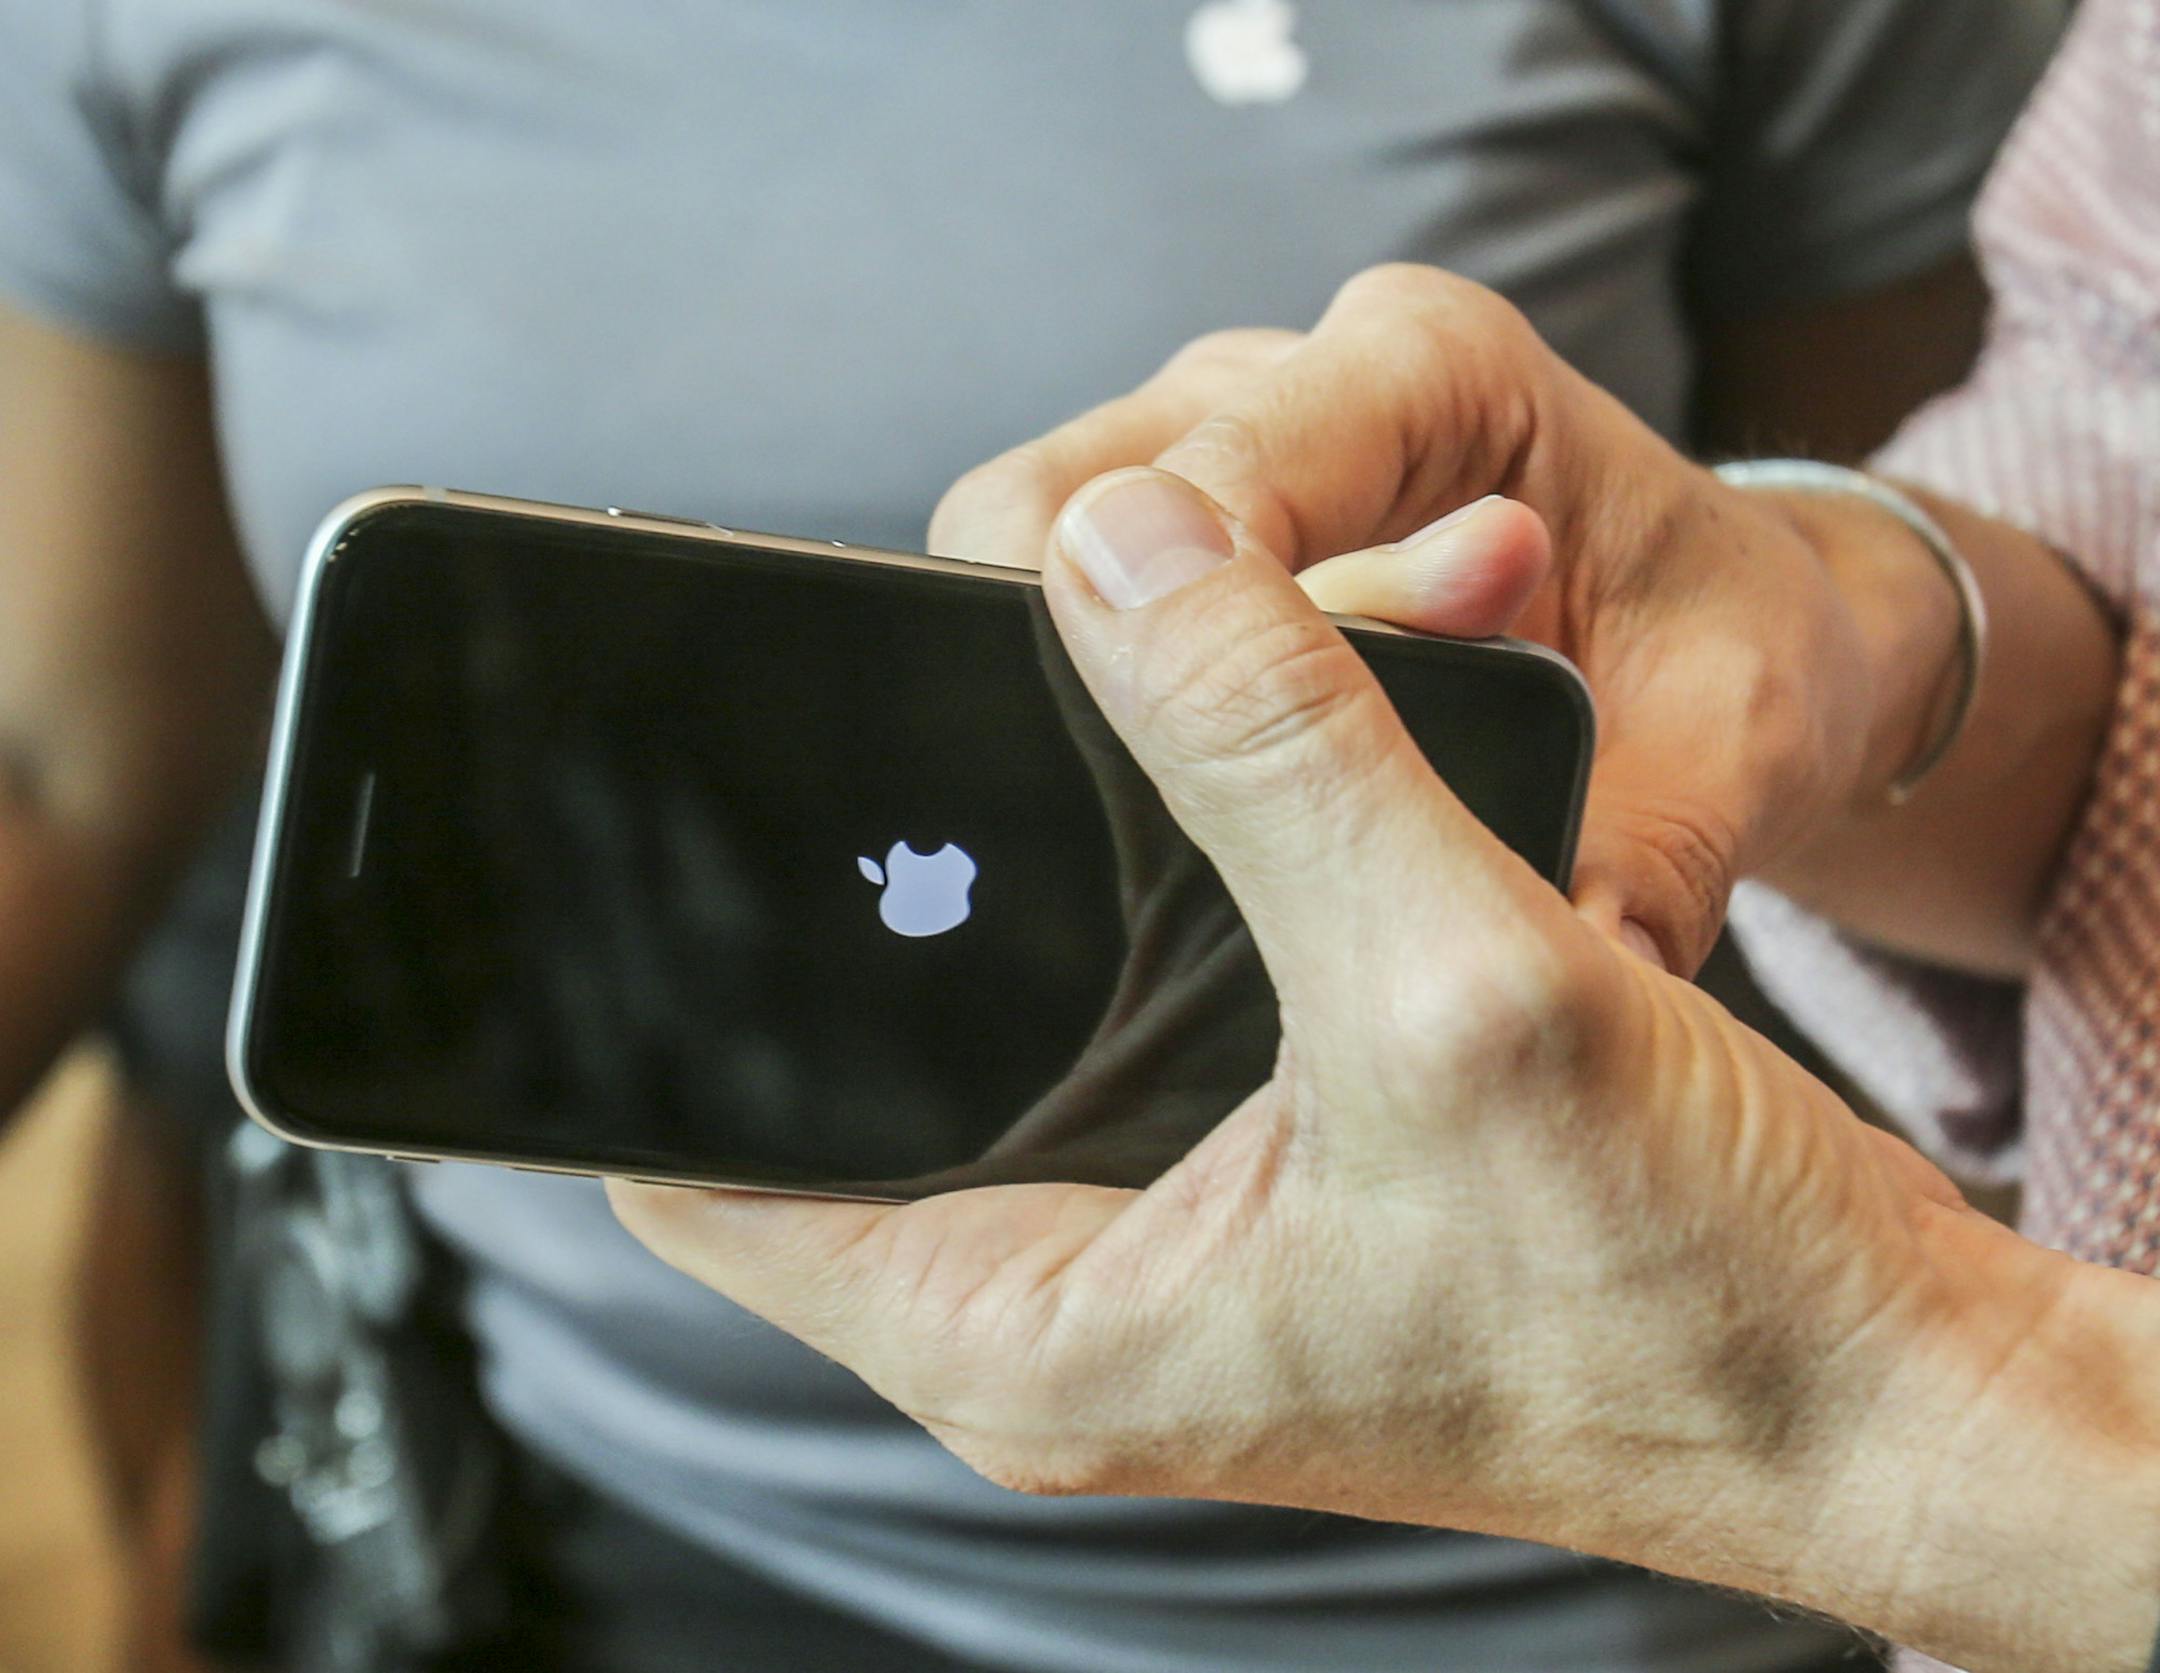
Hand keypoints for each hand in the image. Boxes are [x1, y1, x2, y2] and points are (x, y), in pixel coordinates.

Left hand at [613, 470, 2159, 1669]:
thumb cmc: (1693, 1287)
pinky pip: (1090, 1040)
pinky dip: (1103, 916)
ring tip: (1004, 723)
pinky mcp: (1235, 1202)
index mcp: (1028, 1331)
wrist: (1872, 1390)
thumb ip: (1275, 749)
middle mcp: (1055, 1314)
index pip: (699, 1166)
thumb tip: (1118, 555)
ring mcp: (1146, 1259)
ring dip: (986, 899)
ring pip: (968, 1047)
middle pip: (829, 1084)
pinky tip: (1150, 793)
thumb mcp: (1458, 990)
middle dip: (848, 905)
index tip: (664, 811)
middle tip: (864, 717)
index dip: (653, 993)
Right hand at [928, 266, 1960, 973]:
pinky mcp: (1177, 536)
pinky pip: (1061, 610)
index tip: (1220, 773)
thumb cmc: (1732, 666)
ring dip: (1101, 692)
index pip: (1217, 472)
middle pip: (1053, 501)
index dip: (1188, 623)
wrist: (1732, 648)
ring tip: (1241, 804)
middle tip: (1233, 800)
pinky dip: (1102, 708)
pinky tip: (1203, 804)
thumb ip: (1646, 851)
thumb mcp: (1725, 759)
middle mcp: (1296, 376)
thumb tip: (1577, 969)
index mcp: (1433, 371)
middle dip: (1103, 662)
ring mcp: (1214, 447)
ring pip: (1026, 559)